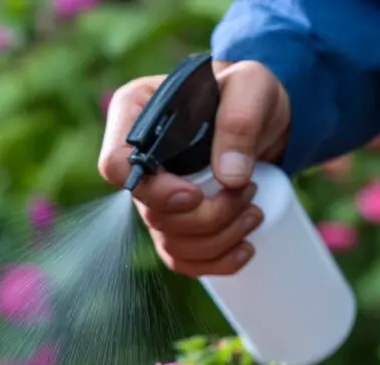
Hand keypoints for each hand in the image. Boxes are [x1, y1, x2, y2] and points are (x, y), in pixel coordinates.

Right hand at [98, 61, 290, 276]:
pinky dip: (214, 262)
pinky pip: (181, 259)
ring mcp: (154, 197)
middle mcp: (137, 160)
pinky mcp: (175, 223)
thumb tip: (230, 178)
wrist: (263, 120)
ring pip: (170, 242)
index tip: (195, 195)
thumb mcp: (252, 86)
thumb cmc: (248, 94)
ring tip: (254, 212)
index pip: (116, 165)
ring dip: (218, 239)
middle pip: (152, 213)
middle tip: (248, 192)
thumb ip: (240, 121)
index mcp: (135, 113)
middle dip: (205, 216)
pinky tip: (244, 250)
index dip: (153, 190)